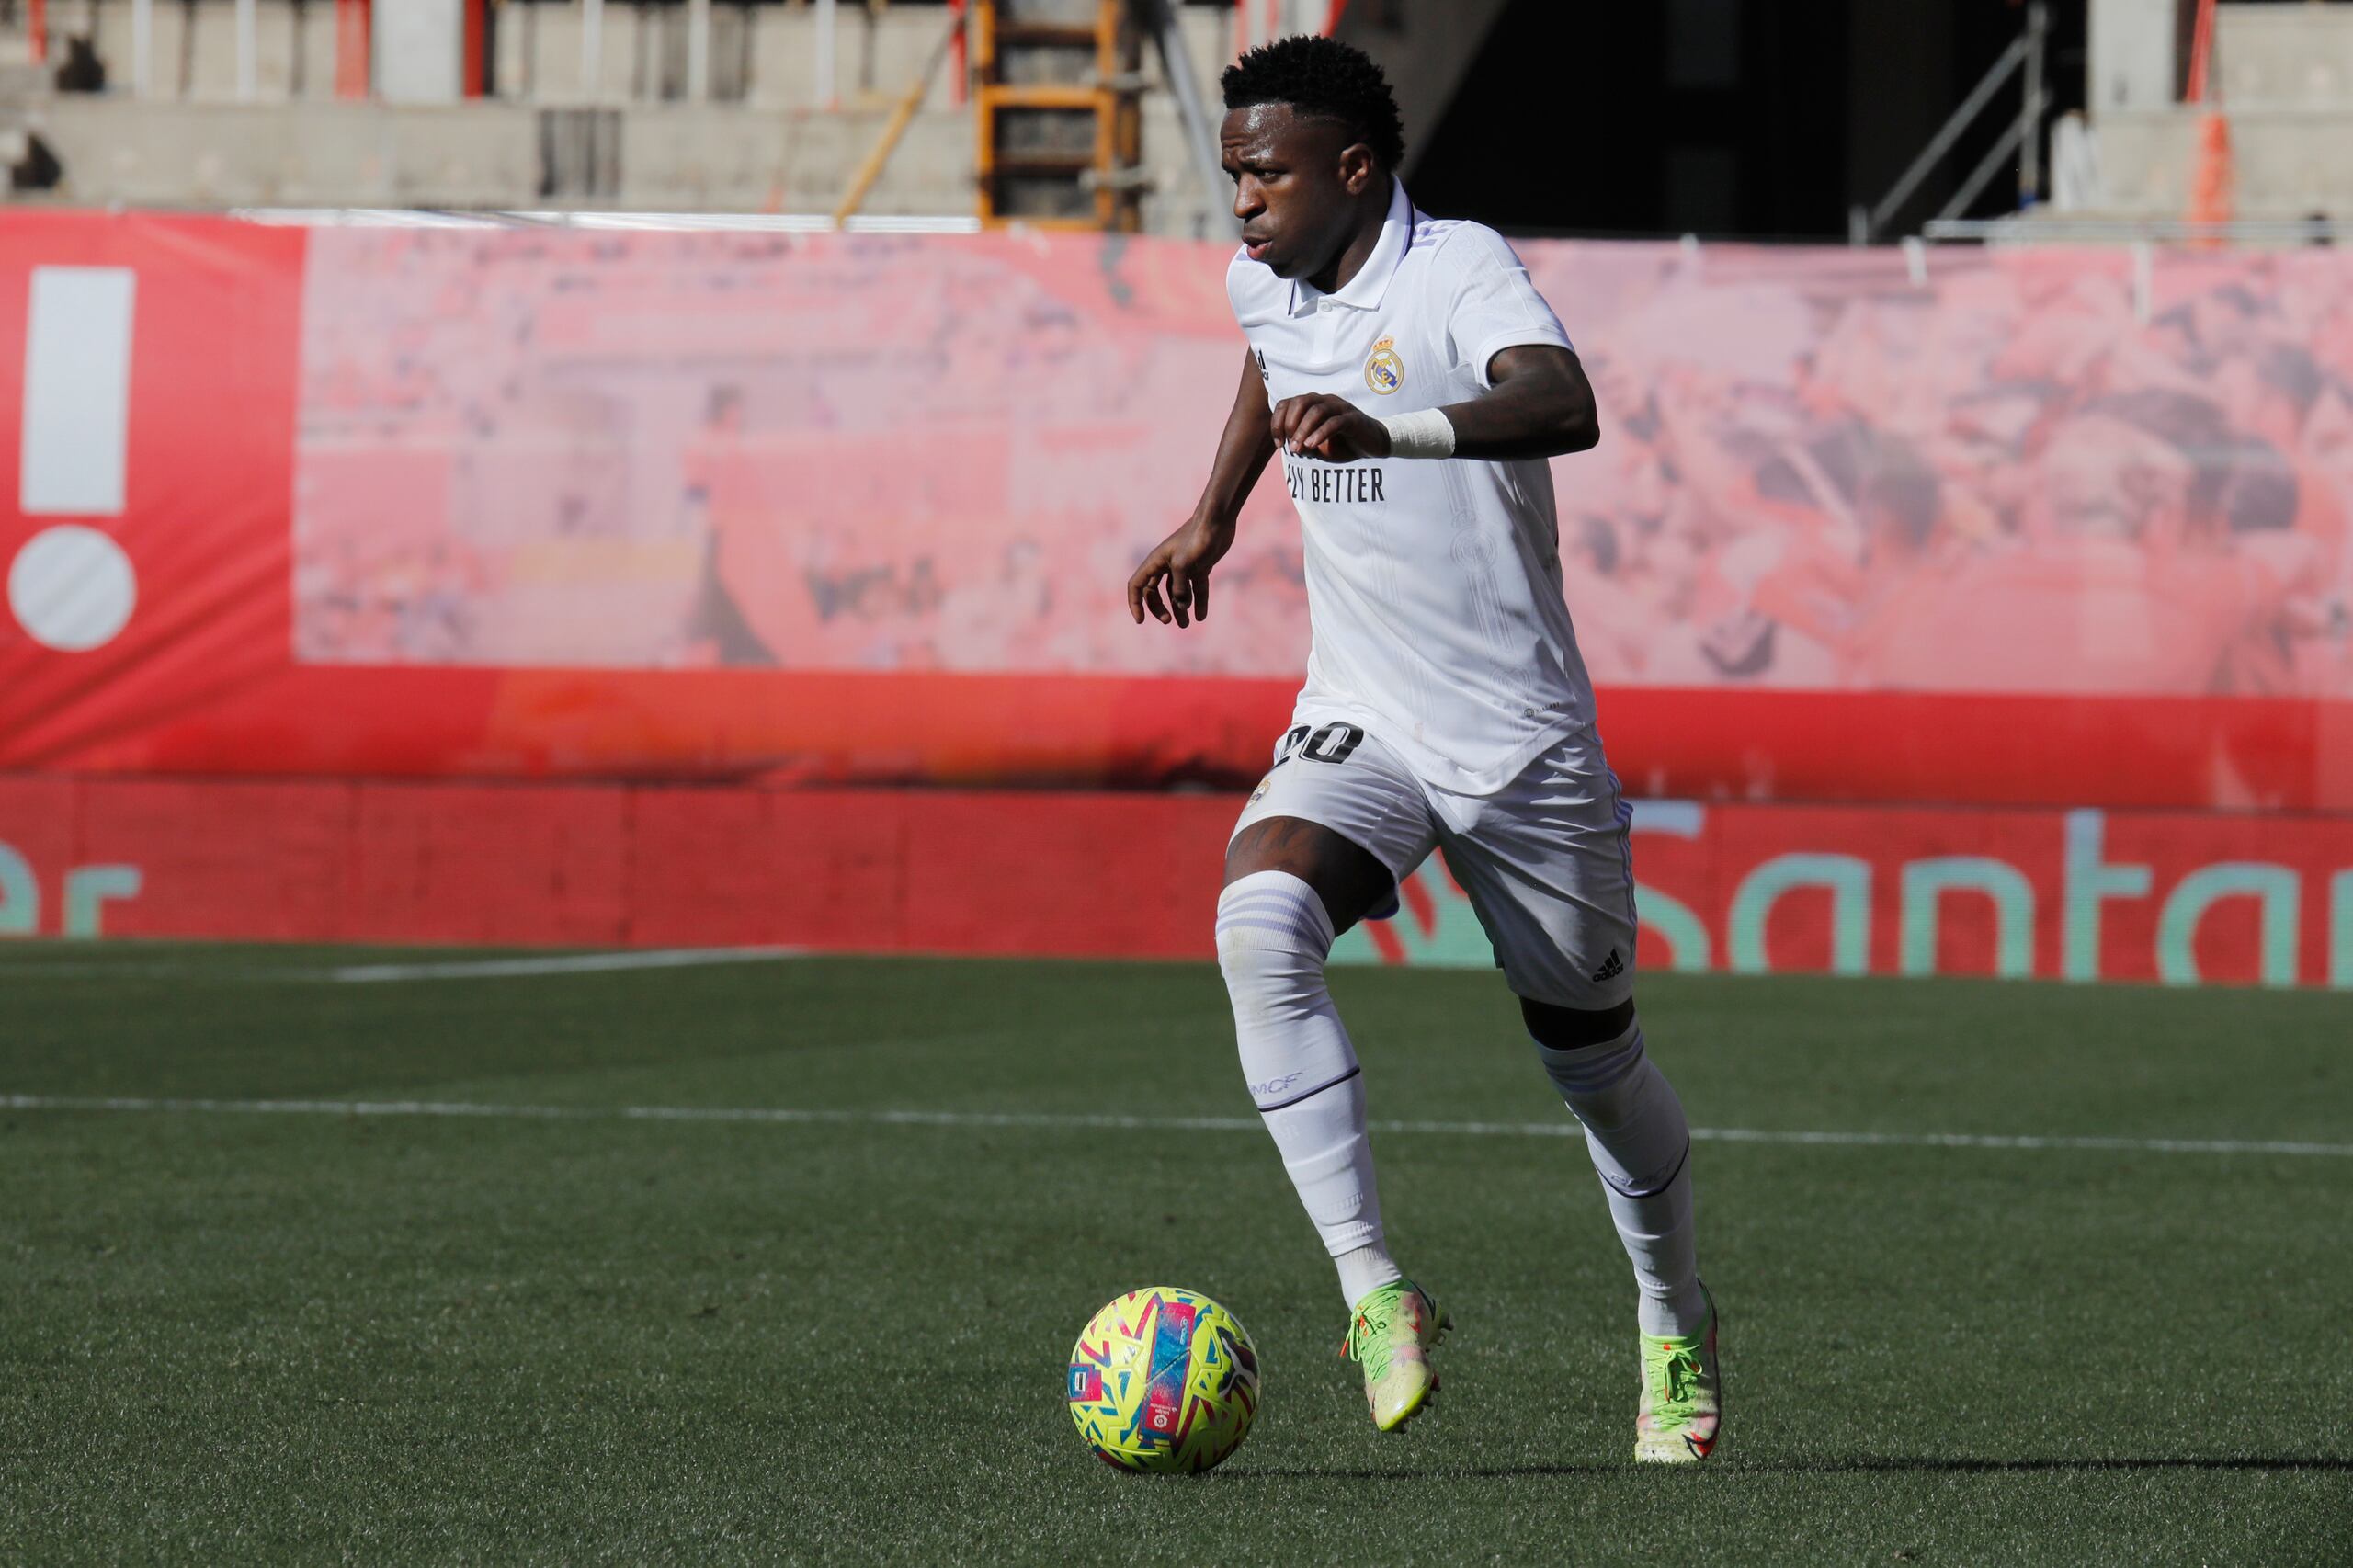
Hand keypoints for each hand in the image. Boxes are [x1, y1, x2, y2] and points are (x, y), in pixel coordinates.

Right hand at [1128, 513, 1236, 627]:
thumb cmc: (1197, 539)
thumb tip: (1181, 607)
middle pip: (1155, 592)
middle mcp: (1166, 565)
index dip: (1135, 604)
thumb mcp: (1184, 565)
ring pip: (1176, 593)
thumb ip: (1180, 588)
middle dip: (1160, 608)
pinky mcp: (1199, 568)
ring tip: (1186, 625)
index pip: (1137, 585)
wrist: (1217, 522)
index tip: (1141, 621)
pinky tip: (1201, 616)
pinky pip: (1195, 589)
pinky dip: (1198, 602)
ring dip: (1179, 609)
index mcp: (1156, 562)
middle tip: (1169, 621)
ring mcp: (1183, 567)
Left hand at [1270, 393, 1390, 462]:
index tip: (1279, 443)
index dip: (1277, 423)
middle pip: (1300, 402)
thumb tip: (1291, 447)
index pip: (1287, 403)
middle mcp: (1325, 401)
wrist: (1371, 445)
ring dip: (1303, 431)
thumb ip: (1302, 445)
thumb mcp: (1317, 446)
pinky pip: (1334, 422)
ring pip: (1316, 411)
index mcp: (1313, 404)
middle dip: (1289, 424)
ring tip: (1298, 449)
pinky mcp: (1353, 418)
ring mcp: (1340, 408)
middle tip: (1289, 446)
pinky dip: (1320, 433)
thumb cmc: (1342, 443)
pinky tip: (1312, 446)